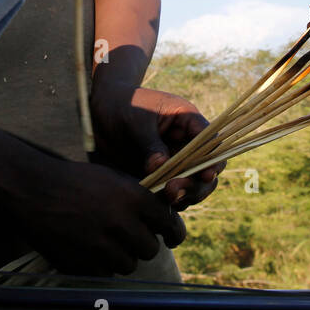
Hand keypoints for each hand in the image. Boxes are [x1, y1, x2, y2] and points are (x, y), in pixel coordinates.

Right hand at [0, 154, 185, 276]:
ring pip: (129, 264)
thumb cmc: (74, 180)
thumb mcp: (112, 178)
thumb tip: (163, 217)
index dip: (174, 232)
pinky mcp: (82, 263)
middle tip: (134, 238)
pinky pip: (105, 273)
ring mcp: (100, 246)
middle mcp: (120, 223)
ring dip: (124, 256)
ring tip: (110, 243)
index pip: (168, 222)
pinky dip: (102, 265)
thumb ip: (139, 197)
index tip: (173, 237)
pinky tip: (91, 250)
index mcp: (132, 198)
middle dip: (144, 244)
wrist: (33, 190)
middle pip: (150, 249)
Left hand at [91, 83, 225, 209]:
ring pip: (192, 186)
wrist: (96, 113)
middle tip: (173, 190)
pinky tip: (153, 203)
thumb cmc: (121, 105)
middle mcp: (185, 144)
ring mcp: (173, 163)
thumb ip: (150, 144)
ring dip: (184, 196)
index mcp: (187, 122)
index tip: (205, 175)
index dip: (213, 159)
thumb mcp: (136, 120)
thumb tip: (159, 167)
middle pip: (206, 169)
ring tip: (165, 198)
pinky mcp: (159, 178)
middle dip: (196, 184)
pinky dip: (167, 203)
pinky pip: (171, 195)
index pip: (211, 141)